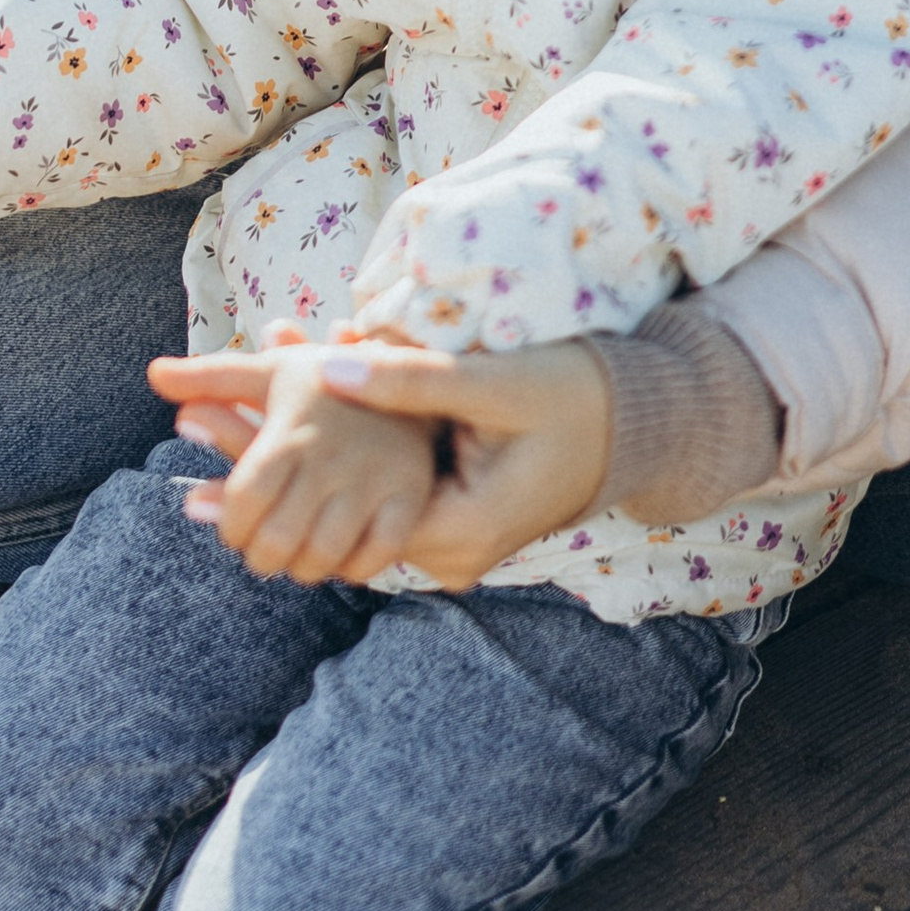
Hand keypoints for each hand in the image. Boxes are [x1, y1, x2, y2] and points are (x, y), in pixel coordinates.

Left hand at [149, 350, 437, 585]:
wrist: (410, 373)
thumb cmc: (324, 380)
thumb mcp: (269, 371)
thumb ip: (210, 378)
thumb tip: (152, 374)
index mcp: (290, 430)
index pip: (243, 503)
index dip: (230, 528)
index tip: (235, 530)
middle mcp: (330, 457)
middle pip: (278, 540)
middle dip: (262, 558)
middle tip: (263, 554)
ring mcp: (374, 479)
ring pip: (323, 556)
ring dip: (303, 568)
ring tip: (296, 558)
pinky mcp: (409, 497)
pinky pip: (375, 556)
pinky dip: (353, 567)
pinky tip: (341, 555)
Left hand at [307, 343, 612, 591]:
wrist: (634, 422)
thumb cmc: (573, 397)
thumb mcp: (494, 382)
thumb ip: (412, 381)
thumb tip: (329, 366)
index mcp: (460, 534)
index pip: (350, 511)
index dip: (310, 445)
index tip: (276, 381)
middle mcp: (452, 559)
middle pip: (357, 505)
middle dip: (322, 434)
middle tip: (292, 351)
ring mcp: (456, 549)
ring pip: (374, 498)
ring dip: (346, 437)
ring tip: (311, 357)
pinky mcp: (458, 527)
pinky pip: (399, 492)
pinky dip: (376, 447)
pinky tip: (354, 385)